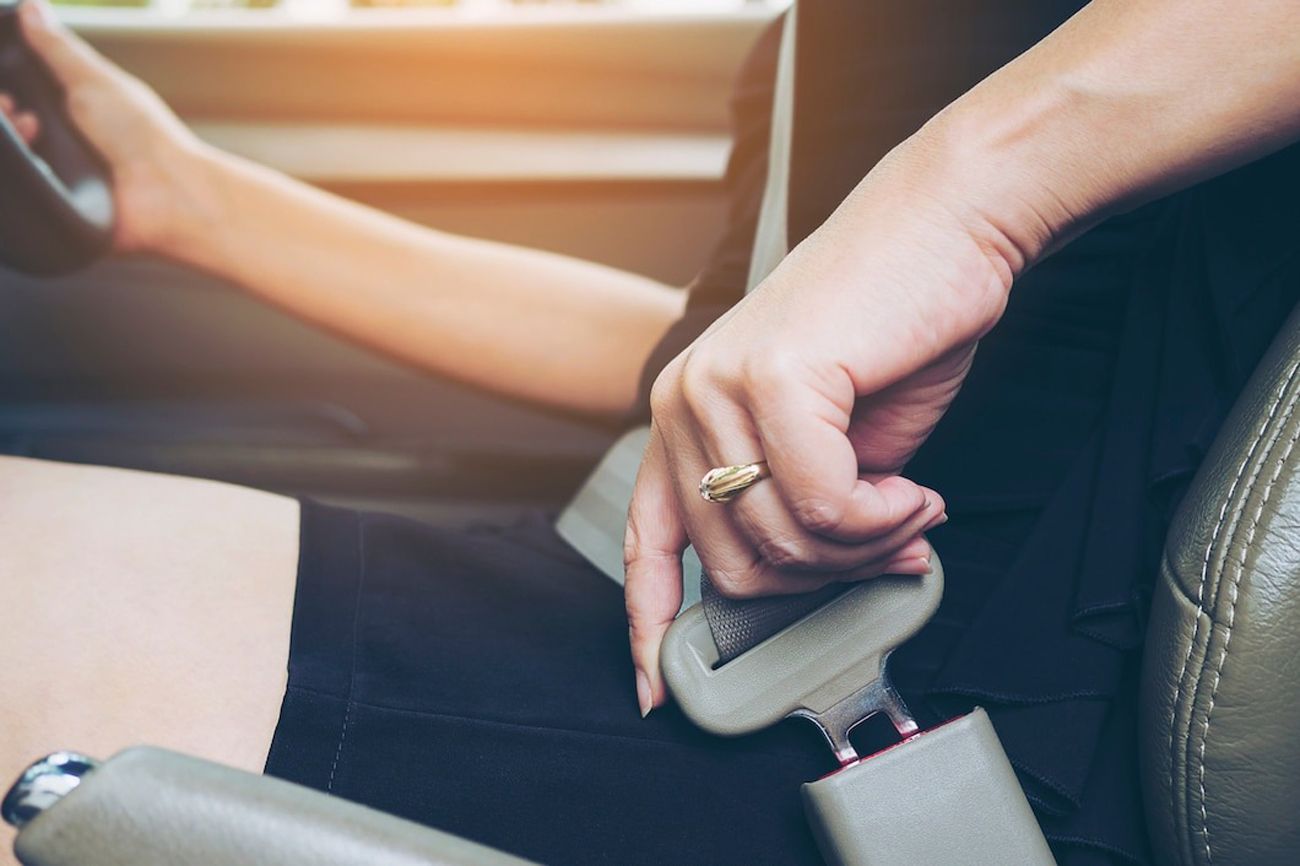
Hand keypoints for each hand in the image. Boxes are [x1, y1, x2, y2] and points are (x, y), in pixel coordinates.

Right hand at [1, 0, 210, 252]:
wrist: (166, 194)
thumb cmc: (143, 135)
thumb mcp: (95, 81)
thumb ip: (59, 49)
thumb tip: (31, 8)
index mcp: (73, 109)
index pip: (19, 93)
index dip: (4, 88)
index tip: (5, 88)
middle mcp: (62, 141)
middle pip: (10, 123)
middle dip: (2, 110)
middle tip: (14, 108)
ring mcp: (57, 175)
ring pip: (10, 155)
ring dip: (10, 139)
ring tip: (32, 130)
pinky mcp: (54, 206)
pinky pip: (21, 190)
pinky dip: (17, 175)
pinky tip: (30, 163)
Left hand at [623, 145, 1015, 716]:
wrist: (949, 227)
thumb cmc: (897, 327)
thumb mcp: (837, 438)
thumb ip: (806, 506)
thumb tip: (824, 577)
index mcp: (688, 415)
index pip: (647, 539)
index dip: (649, 623)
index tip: (657, 687)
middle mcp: (685, 402)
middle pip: (735, 564)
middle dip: (824, 575)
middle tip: (889, 542)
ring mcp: (719, 388)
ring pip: (781, 542)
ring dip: (864, 547)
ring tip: (910, 505)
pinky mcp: (773, 378)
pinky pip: (822, 506)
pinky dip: (880, 518)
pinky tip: (914, 488)